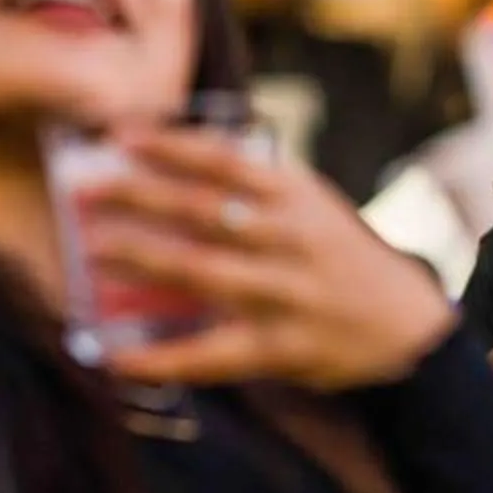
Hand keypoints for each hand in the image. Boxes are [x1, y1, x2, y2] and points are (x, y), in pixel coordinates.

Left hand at [80, 129, 453, 391]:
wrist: (405, 325)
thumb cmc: (339, 255)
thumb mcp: (311, 205)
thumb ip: (253, 188)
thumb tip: (168, 168)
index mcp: (296, 195)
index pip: (224, 161)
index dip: (170, 146)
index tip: (120, 135)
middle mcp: (290, 239)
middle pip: (203, 213)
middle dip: (140, 198)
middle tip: (87, 190)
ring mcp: (285, 295)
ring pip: (201, 274)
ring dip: (142, 260)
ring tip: (94, 252)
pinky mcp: (279, 349)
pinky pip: (209, 354)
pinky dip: (159, 356)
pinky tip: (115, 355)